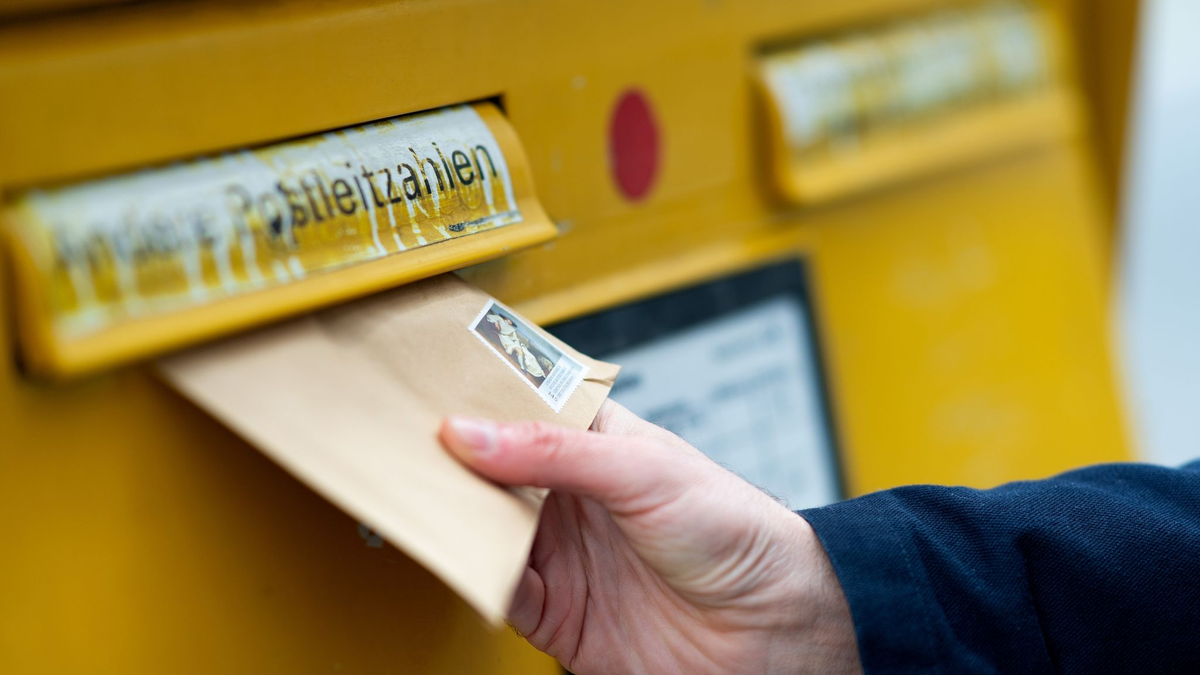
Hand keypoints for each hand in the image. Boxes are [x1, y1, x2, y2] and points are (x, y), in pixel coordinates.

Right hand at [439, 401, 861, 674]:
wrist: (775, 630)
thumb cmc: (738, 532)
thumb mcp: (646, 471)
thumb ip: (557, 453)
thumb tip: (472, 431)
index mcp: (594, 441)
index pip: (519, 407)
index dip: (472, 394)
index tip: (421, 380)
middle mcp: (570, 494)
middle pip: (488, 468)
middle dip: (444, 455)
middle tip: (394, 438)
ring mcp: (560, 552)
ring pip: (481, 526)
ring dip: (448, 514)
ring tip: (409, 493)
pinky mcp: (555, 612)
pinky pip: (495, 589)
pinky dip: (469, 576)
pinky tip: (454, 555)